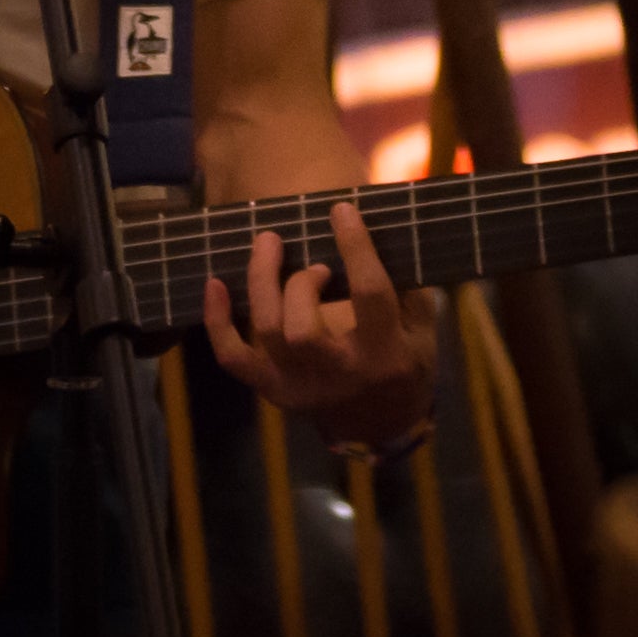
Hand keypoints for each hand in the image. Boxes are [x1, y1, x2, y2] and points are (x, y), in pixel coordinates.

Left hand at [197, 198, 441, 451]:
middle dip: (301, 282)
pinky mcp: (273, 389)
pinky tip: (215, 283)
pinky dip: (217, 320)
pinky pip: (233, 357)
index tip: (341, 210)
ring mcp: (299, 386)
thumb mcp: (422, 329)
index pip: (369, 295)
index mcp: (384, 354)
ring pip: (266, 333)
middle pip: (302, 327)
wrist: (382, 426)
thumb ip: (406, 284)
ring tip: (269, 245)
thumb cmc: (405, 365)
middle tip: (314, 264)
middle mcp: (339, 374)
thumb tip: (381, 227)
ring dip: (262, 282)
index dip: (355, 248)